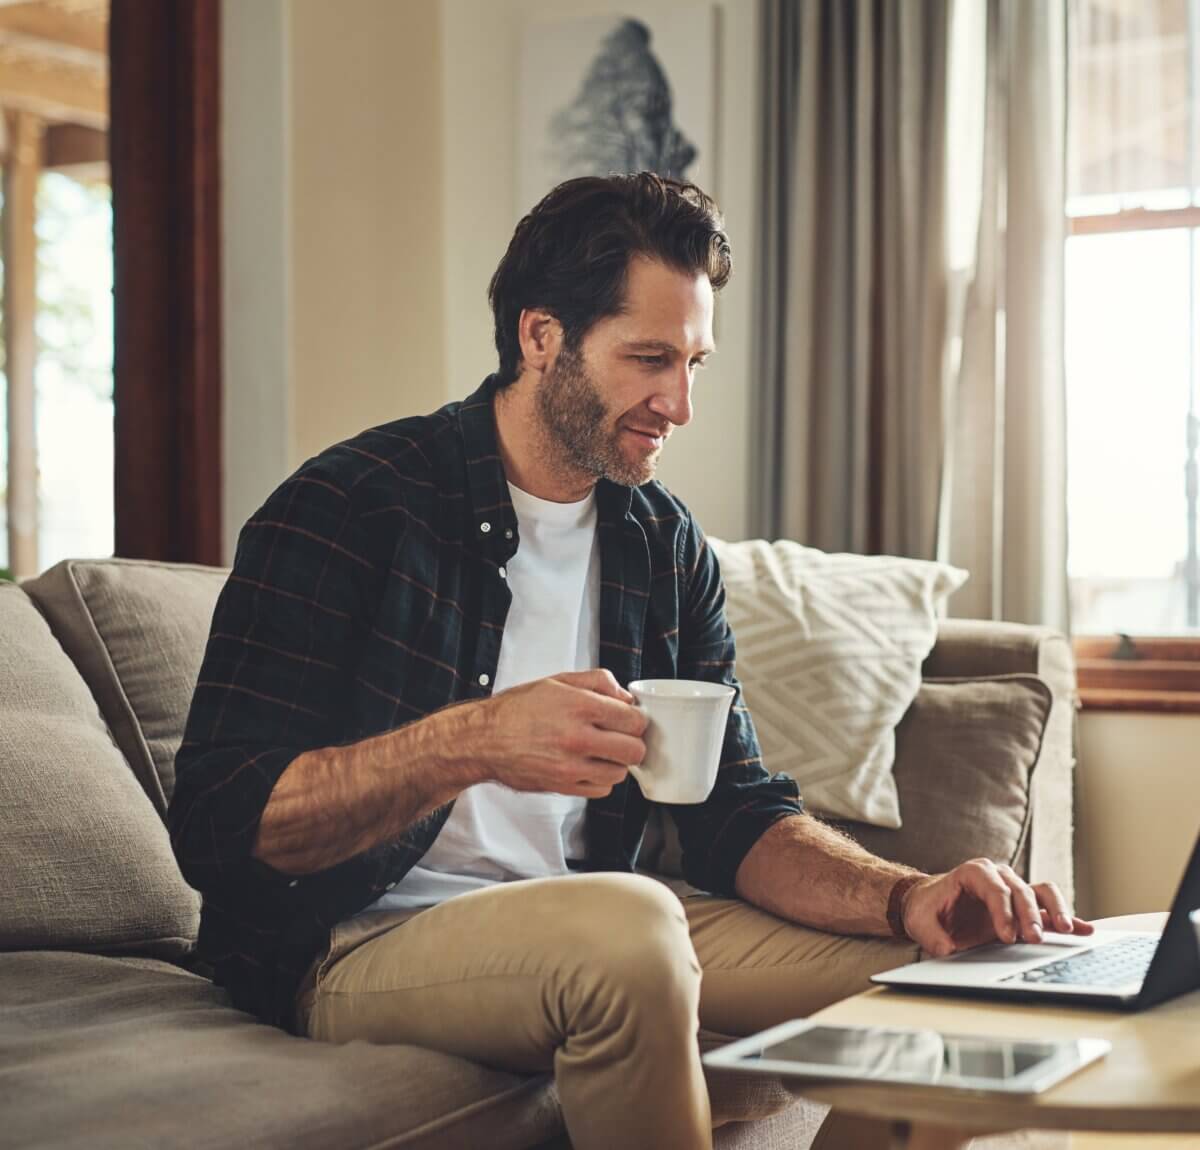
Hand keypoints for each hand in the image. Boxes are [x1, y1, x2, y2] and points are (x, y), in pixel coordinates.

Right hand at [475, 669, 647, 797]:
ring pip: (620, 772)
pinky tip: (588, 765)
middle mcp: (578, 738)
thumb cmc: (517, 709)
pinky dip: (600, 779)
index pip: (634, 720)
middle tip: (621, 737)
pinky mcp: (563, 786)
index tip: (629, 719)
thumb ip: (597, 682)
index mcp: (580, 706)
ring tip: (602, 751)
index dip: (636, 719)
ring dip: (616, 762)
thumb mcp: (557, 681)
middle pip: (634, 750)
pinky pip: (601, 790)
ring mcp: (571, 766)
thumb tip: (625, 697)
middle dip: (632, 742)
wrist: (484, 739)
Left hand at [901, 859, 1094, 957]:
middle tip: (1033, 939)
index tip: (1007, 936)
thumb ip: (933, 935)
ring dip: (1055, 910)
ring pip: (1042, 892)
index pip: (994, 888)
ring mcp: (1014, 889)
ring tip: (1066, 930)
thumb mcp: (920, 922)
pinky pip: (1049, 907)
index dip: (1003, 912)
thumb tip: (948, 949)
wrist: (930, 904)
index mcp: (973, 873)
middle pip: (1021, 890)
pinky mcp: (1024, 907)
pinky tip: (1085, 929)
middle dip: (1029, 915)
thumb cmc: (927, 909)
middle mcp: (998, 876)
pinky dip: (1068, 917)